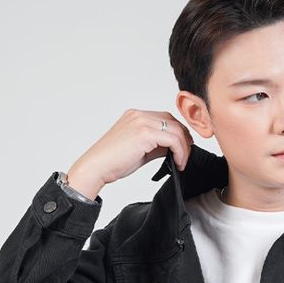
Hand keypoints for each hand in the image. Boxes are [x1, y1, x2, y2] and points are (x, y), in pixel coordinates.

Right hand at [66, 109, 194, 199]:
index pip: (166, 118)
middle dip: (185, 139)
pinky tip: (178, 164)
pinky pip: (173, 140)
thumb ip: (157, 145)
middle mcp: (139, 115)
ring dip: (184, 148)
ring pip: (176, 130)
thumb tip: (174, 149)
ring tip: (182, 162)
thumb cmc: (113, 162)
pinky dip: (181, 152)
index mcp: (136, 116)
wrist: (96, 167)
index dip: (178, 133)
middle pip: (173, 121)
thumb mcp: (140, 150)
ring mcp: (141, 122)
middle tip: (187, 156)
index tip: (184, 148)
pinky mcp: (144, 133)